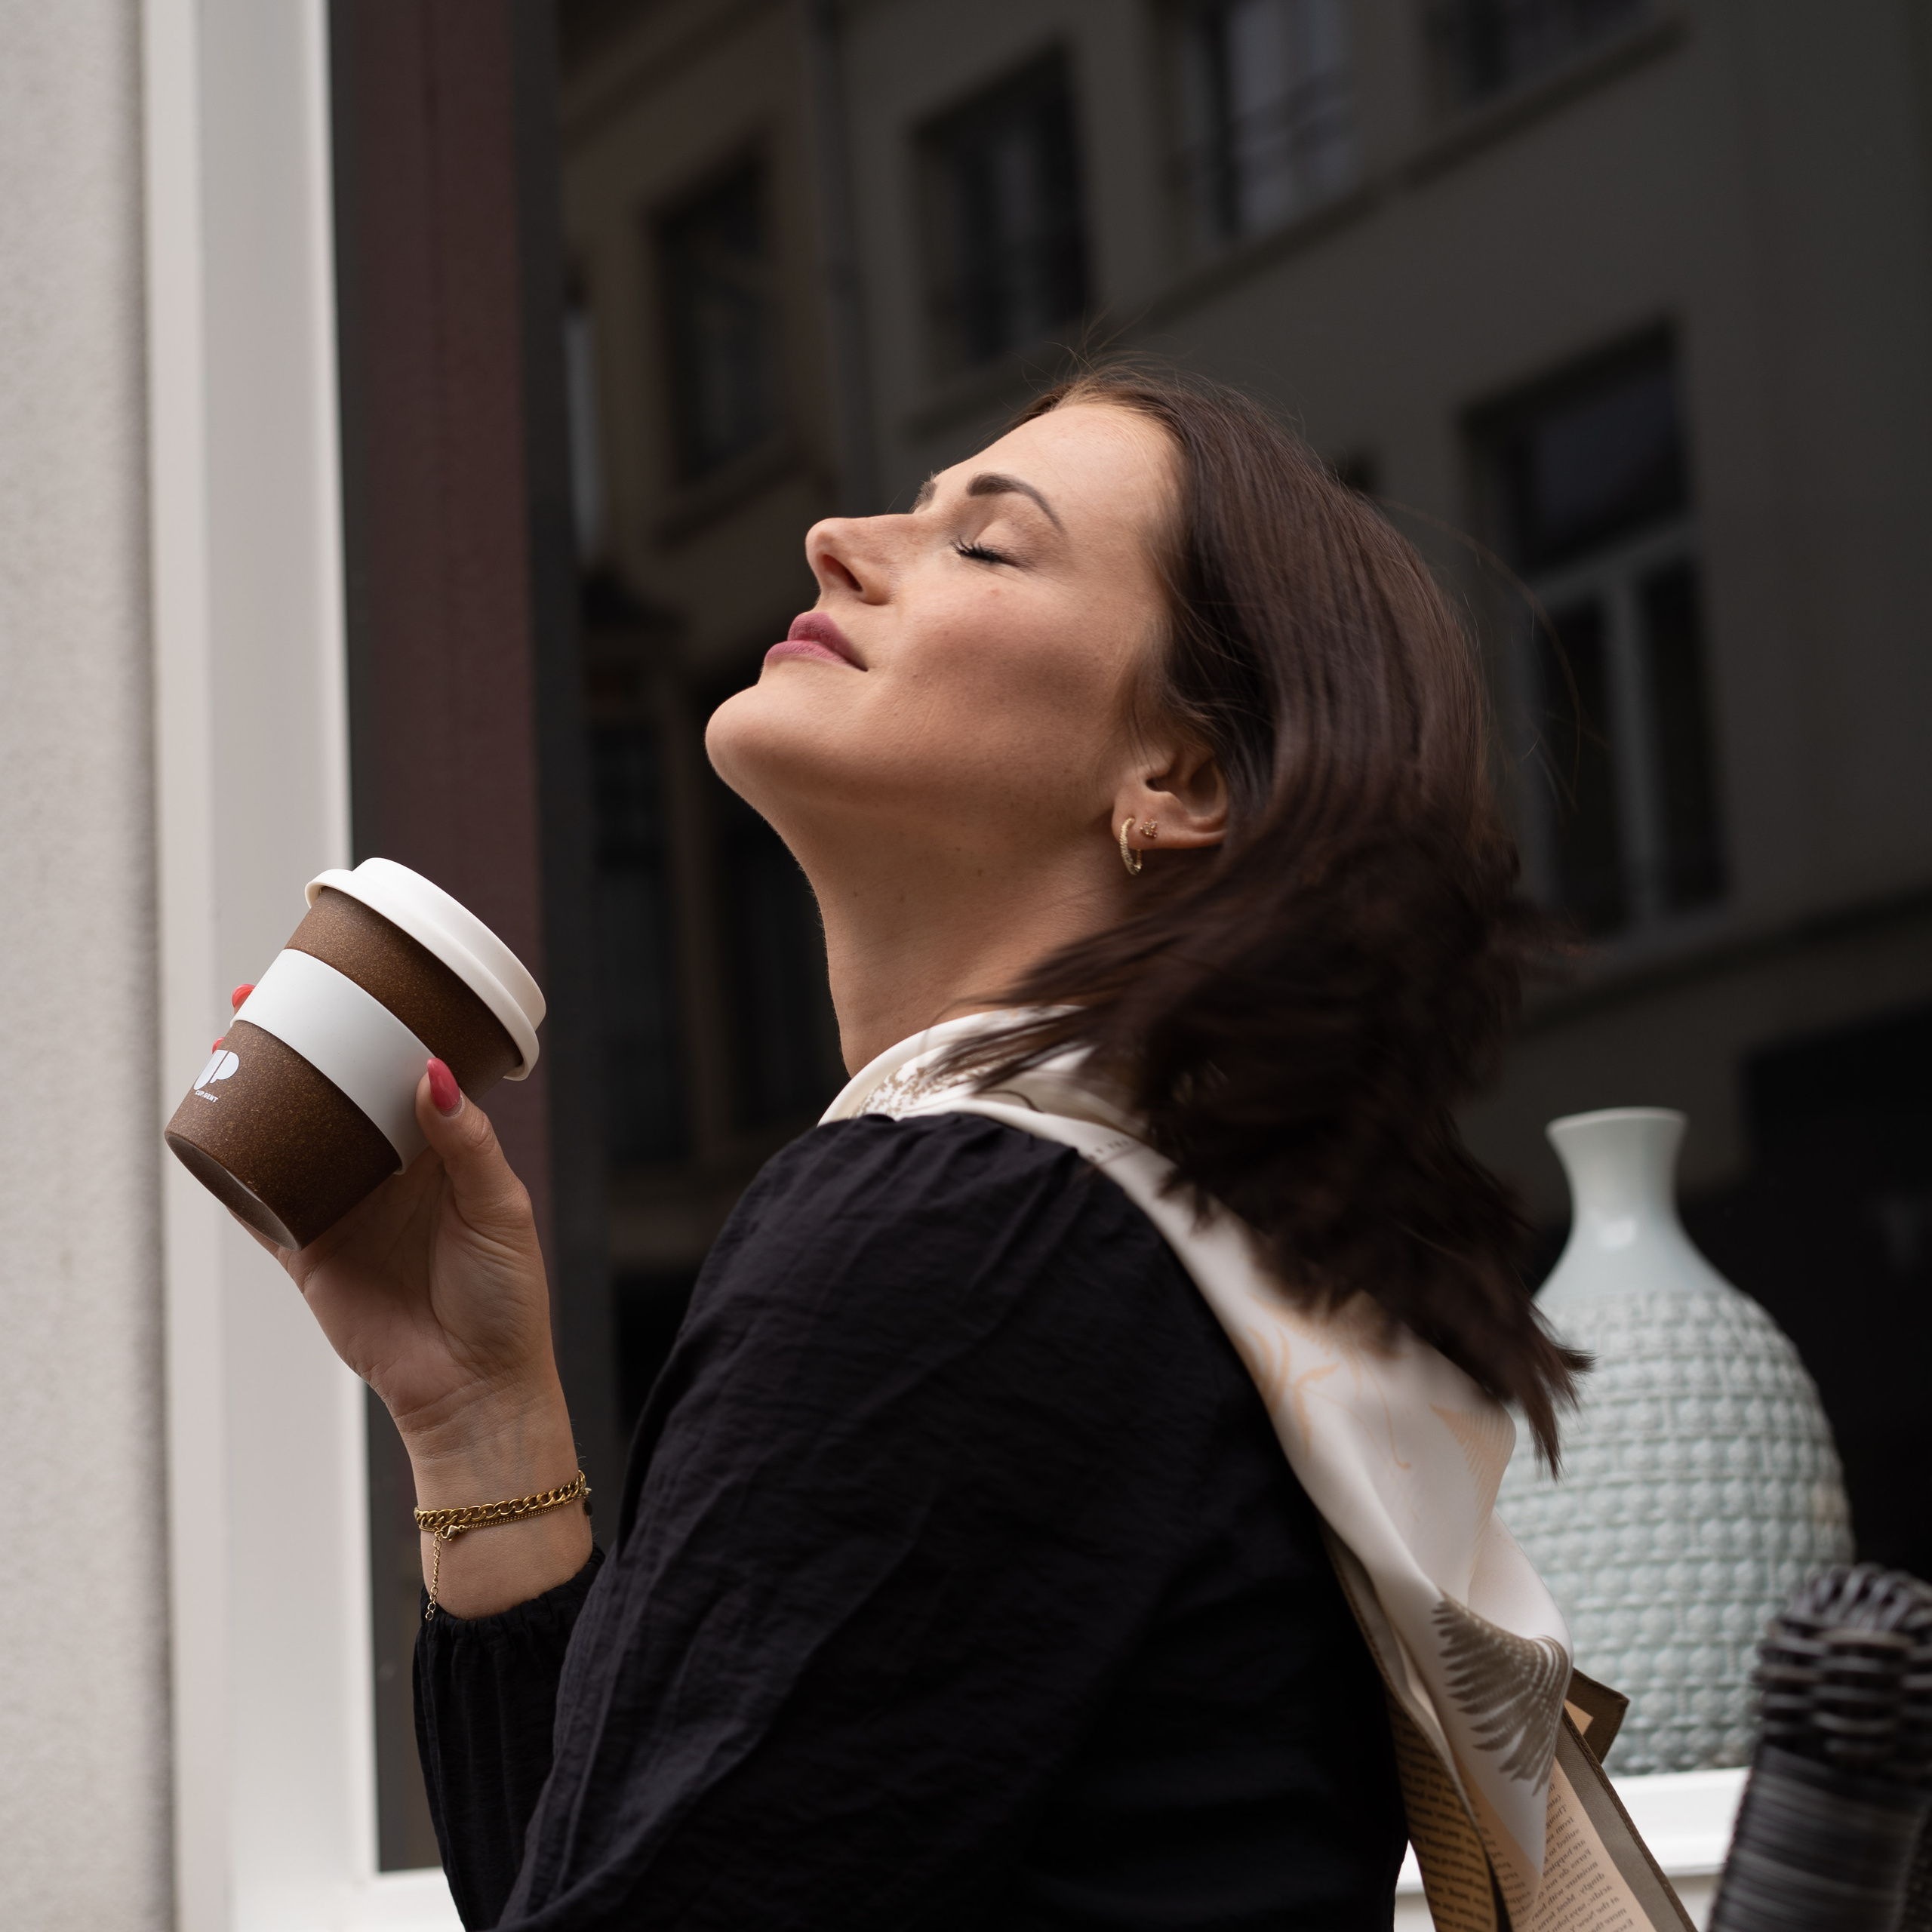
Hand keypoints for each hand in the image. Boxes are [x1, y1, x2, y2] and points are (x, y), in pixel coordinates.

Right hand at [228, 986, 588, 1611]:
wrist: (474, 1390)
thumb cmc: (506, 1300)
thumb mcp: (499, 1208)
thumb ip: (465, 1142)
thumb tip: (430, 1071)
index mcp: (440, 1150)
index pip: (399, 1072)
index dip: (372, 1028)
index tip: (346, 982)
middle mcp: (387, 1172)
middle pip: (331, 1091)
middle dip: (297, 1044)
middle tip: (259, 996)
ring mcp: (343, 1208)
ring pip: (289, 1135)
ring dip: (256, 1091)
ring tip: (227, 1042)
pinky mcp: (308, 1252)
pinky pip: (258, 1201)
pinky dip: (229, 1166)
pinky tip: (203, 1126)